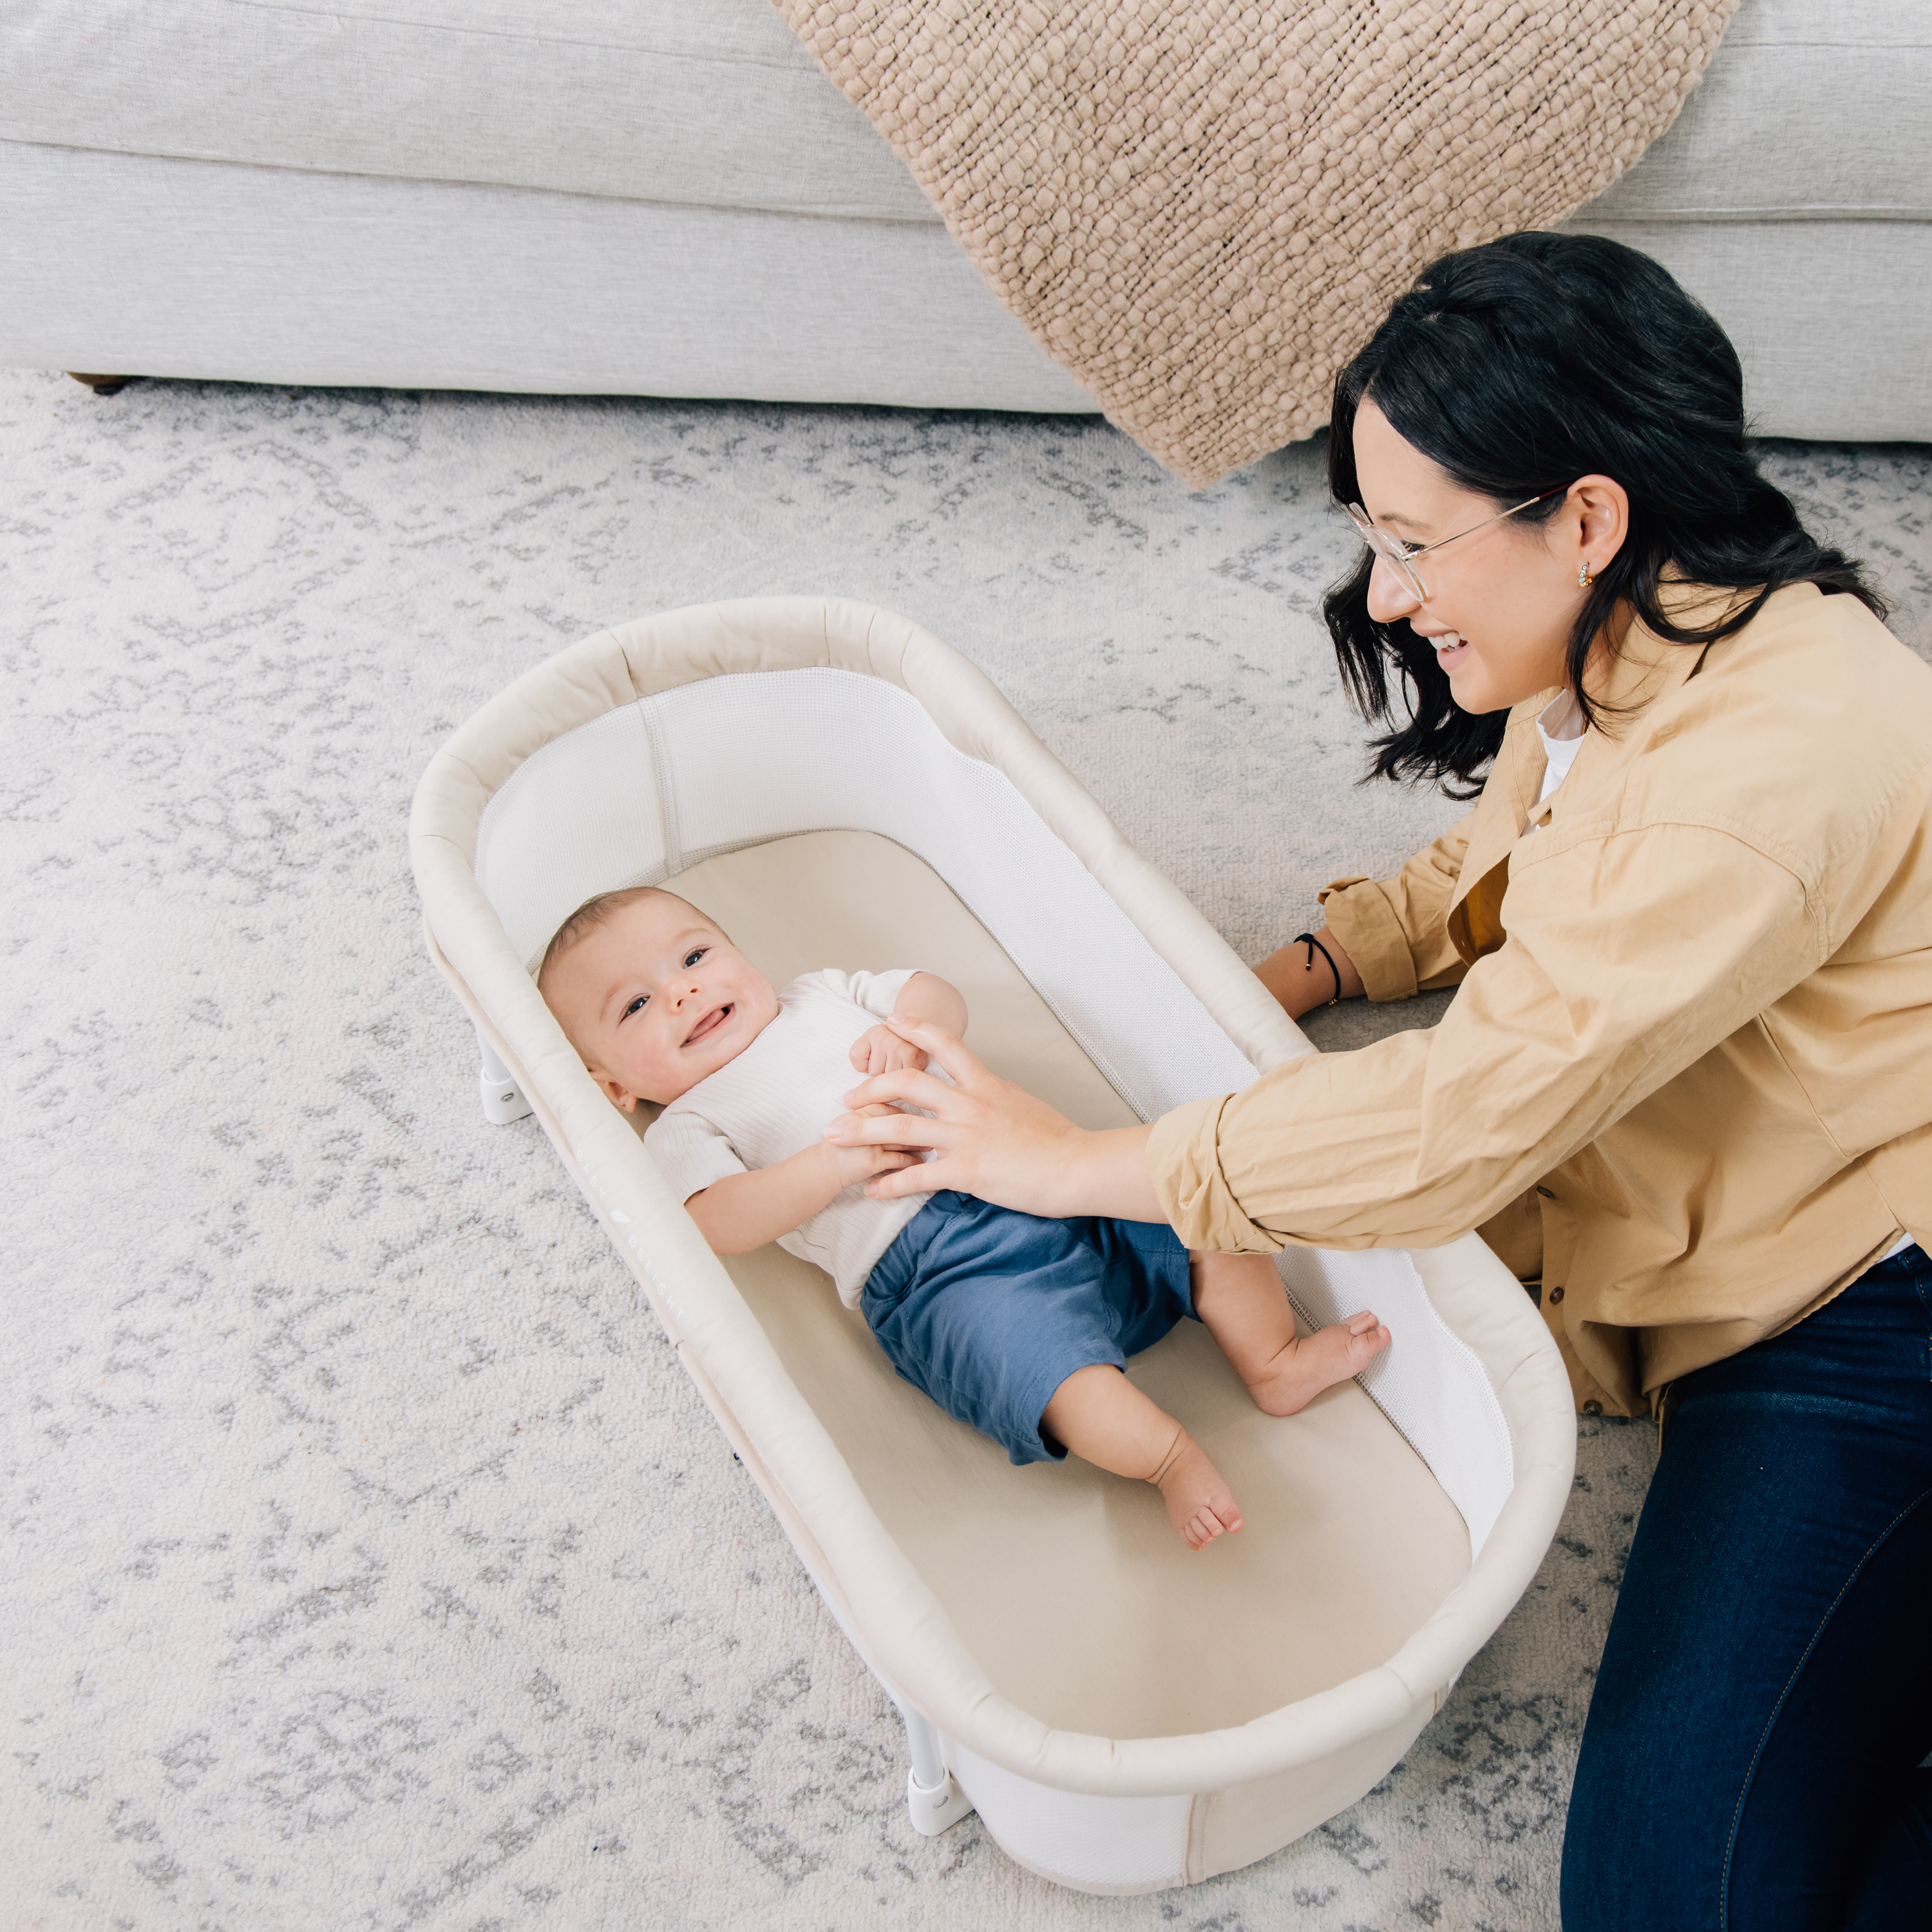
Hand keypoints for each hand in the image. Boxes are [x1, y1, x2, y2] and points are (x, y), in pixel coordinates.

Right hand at [820, 1104, 922, 1190]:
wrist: (822, 1169)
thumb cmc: (835, 1146)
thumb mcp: (847, 1120)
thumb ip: (868, 1113)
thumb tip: (893, 1109)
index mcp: (861, 1110)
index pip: (890, 1106)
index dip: (904, 1113)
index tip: (914, 1118)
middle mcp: (866, 1123)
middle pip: (900, 1120)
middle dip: (918, 1125)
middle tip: (932, 1128)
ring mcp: (871, 1143)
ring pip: (903, 1139)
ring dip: (919, 1143)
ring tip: (929, 1145)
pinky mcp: (874, 1162)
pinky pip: (900, 1159)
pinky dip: (912, 1161)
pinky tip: (920, 1162)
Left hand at [823, 1016, 1161, 1219]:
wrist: (1078, 1166)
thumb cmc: (1059, 1141)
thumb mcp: (1023, 1105)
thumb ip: (996, 1098)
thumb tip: (986, 1094)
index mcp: (986, 1085)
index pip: (946, 1045)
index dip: (917, 1029)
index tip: (892, 1021)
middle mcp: (970, 1105)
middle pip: (907, 1082)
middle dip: (870, 1086)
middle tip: (848, 1096)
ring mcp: (966, 1137)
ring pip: (900, 1127)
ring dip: (862, 1131)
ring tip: (835, 1136)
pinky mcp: (966, 1171)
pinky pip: (917, 1177)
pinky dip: (889, 1184)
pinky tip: (872, 1190)